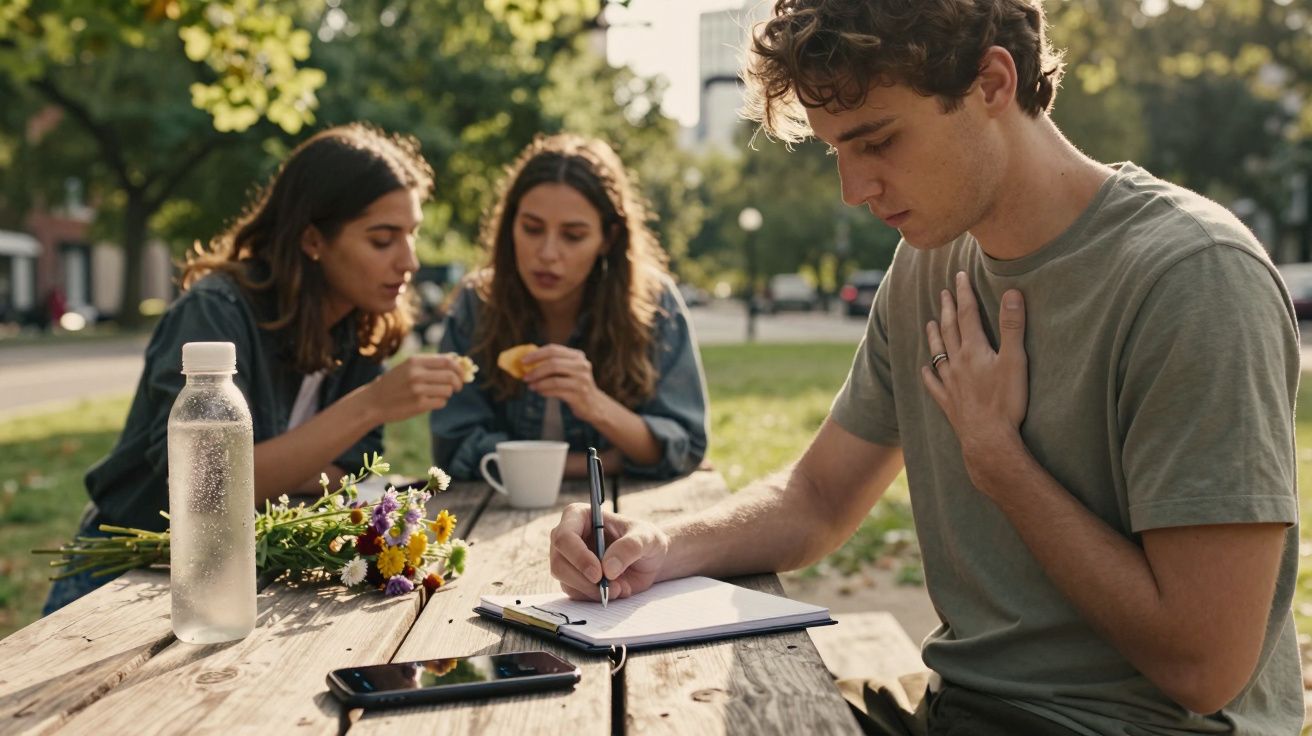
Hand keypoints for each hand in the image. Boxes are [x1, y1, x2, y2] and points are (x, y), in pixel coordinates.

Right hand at [365, 353, 465, 423]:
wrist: (373, 402)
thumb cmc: (394, 383)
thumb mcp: (408, 366)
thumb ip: (429, 363)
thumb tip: (457, 359)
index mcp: (415, 361)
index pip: (448, 361)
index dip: (459, 368)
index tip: (462, 374)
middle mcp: (417, 373)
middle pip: (451, 376)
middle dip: (458, 383)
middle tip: (457, 387)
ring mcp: (418, 389)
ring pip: (448, 391)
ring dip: (447, 394)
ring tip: (437, 394)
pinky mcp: (418, 404)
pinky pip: (441, 402)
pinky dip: (440, 402)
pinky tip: (430, 402)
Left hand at [523, 344, 608, 422]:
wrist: (593, 404)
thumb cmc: (574, 385)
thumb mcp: (568, 370)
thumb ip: (552, 364)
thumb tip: (526, 362)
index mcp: (577, 356)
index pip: (553, 350)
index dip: (536, 354)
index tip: (523, 361)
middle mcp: (582, 365)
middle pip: (553, 363)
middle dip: (535, 370)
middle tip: (525, 376)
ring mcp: (582, 380)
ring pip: (554, 379)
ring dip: (538, 382)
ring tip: (531, 386)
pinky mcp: (579, 394)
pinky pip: (556, 391)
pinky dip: (545, 391)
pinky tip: (540, 392)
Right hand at [548, 503, 668, 601]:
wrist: (649, 560)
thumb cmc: (645, 539)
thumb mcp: (646, 537)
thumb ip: (629, 547)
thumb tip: (608, 569)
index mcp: (578, 516)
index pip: (564, 536)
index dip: (578, 556)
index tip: (598, 573)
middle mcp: (567, 537)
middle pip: (559, 564)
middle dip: (585, 581)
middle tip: (613, 588)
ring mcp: (568, 560)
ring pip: (566, 582)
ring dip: (594, 591)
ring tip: (620, 587)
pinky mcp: (573, 579)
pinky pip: (576, 594)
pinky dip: (597, 597)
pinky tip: (616, 589)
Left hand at [920, 272, 1027, 484]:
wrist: (988, 439)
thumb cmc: (1005, 401)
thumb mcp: (1015, 360)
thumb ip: (1013, 326)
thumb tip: (1012, 293)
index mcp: (974, 350)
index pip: (967, 314)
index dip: (964, 293)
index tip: (959, 275)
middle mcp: (957, 363)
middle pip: (949, 330)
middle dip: (947, 309)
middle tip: (943, 292)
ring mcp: (950, 384)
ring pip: (938, 353)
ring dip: (934, 335)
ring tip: (929, 323)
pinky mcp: (949, 403)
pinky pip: (934, 385)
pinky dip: (929, 374)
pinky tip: (925, 369)